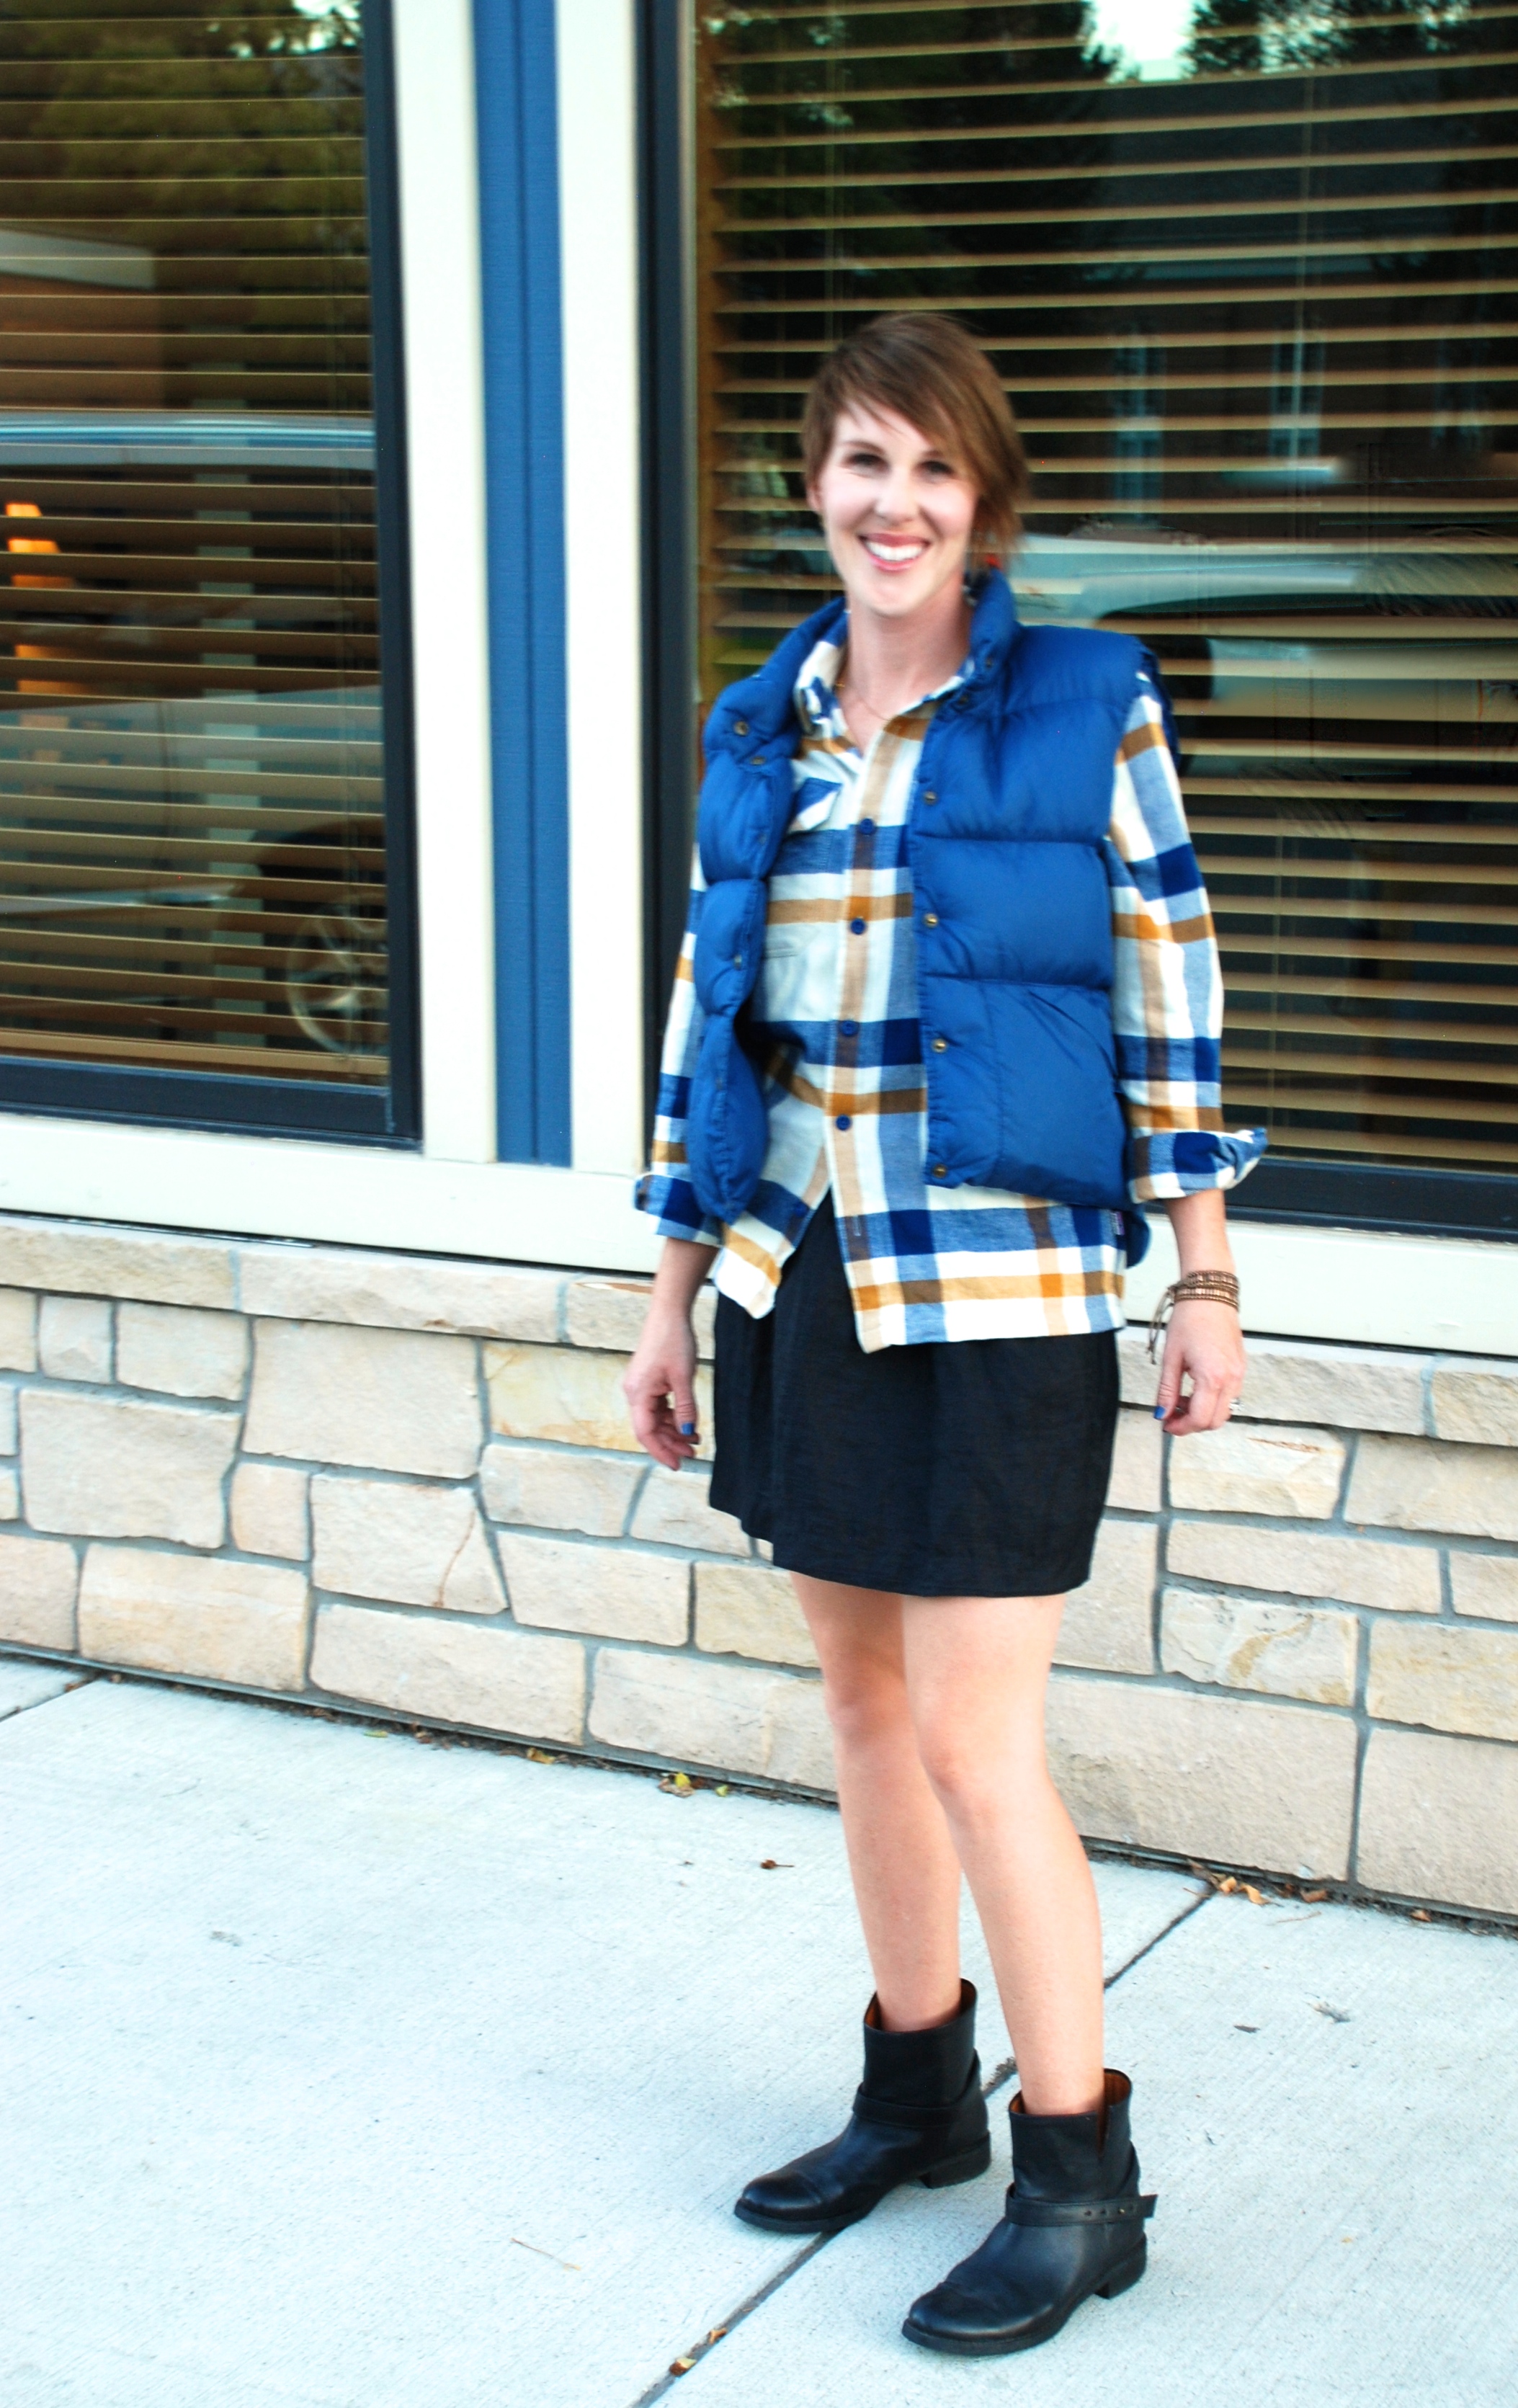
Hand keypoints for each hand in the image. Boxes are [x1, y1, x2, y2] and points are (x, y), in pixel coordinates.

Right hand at [623, 1303, 701, 1468]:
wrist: (668, 1314)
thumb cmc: (674, 1341)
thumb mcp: (683, 1377)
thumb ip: (685, 1408)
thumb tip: (687, 1432)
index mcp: (638, 1393)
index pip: (645, 1433)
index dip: (660, 1451)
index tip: (677, 1465)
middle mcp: (634, 1392)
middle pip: (650, 1428)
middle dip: (670, 1443)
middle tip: (692, 1454)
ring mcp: (640, 1387)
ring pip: (655, 1419)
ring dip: (673, 1431)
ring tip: (695, 1440)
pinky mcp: (648, 1381)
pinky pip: (658, 1407)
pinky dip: (672, 1417)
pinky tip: (688, 1423)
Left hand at [1155, 1299, 1245, 1435]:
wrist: (1210, 1296)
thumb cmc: (1190, 1320)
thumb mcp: (1171, 1357)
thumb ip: (1166, 1390)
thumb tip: (1161, 1413)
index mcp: (1212, 1377)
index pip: (1200, 1419)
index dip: (1181, 1427)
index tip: (1166, 1425)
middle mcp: (1231, 1379)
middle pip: (1215, 1421)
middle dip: (1192, 1424)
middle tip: (1171, 1415)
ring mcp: (1239, 1374)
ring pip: (1224, 1411)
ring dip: (1203, 1413)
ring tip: (1181, 1400)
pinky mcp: (1240, 1369)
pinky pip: (1229, 1397)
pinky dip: (1212, 1401)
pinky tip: (1195, 1390)